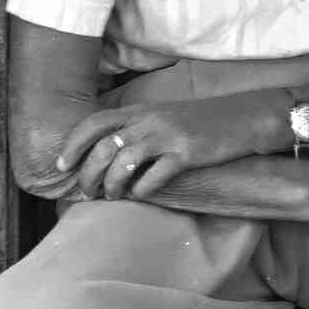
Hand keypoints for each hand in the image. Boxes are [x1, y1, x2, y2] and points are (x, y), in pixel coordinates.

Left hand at [53, 101, 254, 200]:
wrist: (244, 117)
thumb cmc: (201, 122)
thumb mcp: (164, 117)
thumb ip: (137, 129)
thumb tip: (108, 152)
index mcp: (140, 111)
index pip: (93, 122)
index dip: (73, 144)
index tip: (63, 164)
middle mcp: (148, 121)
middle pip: (102, 147)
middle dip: (88, 173)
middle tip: (87, 192)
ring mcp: (167, 137)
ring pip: (123, 163)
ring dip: (112, 185)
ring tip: (113, 196)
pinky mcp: (186, 154)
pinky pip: (153, 177)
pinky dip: (141, 190)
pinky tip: (141, 195)